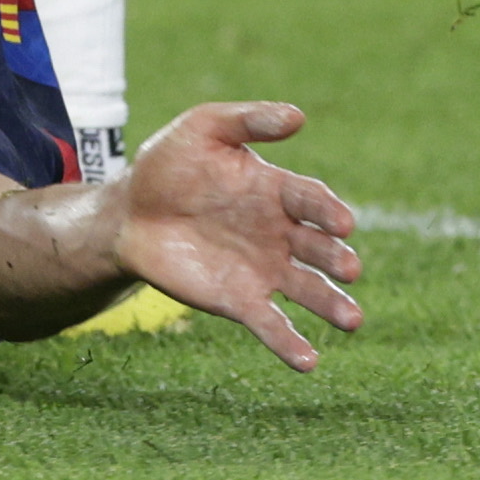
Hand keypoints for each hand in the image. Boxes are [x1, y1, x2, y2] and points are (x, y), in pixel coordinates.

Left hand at [110, 101, 364, 370]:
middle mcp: (279, 234)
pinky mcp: (240, 300)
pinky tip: (309, 362)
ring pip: (308, 290)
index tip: (343, 222)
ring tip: (351, 320)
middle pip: (318, 249)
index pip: (311, 201)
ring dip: (331, 305)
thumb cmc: (168, 165)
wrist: (128, 212)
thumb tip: (299, 116)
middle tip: (349, 268)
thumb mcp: (203, 128)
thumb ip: (248, 122)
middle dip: (336, 258)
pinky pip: (272, 325)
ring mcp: (263, 270)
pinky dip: (291, 344)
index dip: (328, 211)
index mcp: (276, 191)